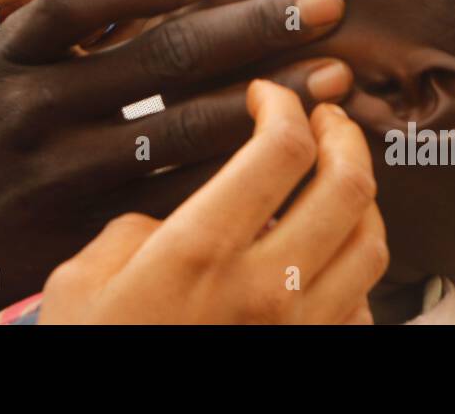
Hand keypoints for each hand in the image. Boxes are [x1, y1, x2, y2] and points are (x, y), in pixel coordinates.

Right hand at [0, 0, 350, 322]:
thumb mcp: (12, 70)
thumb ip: (80, 18)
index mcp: (10, 55)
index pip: (78, 0)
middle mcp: (29, 110)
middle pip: (157, 58)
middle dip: (255, 24)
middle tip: (329, 0)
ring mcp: (60, 177)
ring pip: (184, 129)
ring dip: (273, 98)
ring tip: (337, 75)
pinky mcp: (93, 233)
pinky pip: (186, 197)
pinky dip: (245, 171)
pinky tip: (299, 154)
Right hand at [40, 79, 387, 323]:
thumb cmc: (88, 350)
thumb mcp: (82, 280)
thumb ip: (137, 229)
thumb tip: (179, 216)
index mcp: (200, 252)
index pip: (280, 149)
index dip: (282, 104)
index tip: (266, 94)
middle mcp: (264, 289)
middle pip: (350, 187)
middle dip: (343, 135)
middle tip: (323, 117)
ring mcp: (297, 333)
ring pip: (372, 243)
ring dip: (361, 196)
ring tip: (334, 174)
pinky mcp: (310, 359)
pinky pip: (363, 306)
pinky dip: (355, 267)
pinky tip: (325, 255)